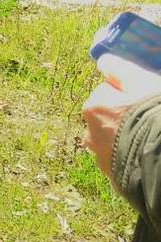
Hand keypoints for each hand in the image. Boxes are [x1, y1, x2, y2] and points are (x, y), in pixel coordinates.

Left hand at [82, 55, 160, 177]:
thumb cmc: (152, 112)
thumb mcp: (140, 81)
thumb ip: (119, 70)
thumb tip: (102, 61)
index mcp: (93, 108)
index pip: (107, 95)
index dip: (128, 96)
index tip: (144, 100)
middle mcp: (90, 134)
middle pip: (108, 121)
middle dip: (124, 120)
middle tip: (148, 121)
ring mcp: (101, 159)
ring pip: (114, 144)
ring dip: (126, 141)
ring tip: (149, 140)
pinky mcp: (115, 179)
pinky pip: (123, 164)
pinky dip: (132, 160)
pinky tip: (148, 157)